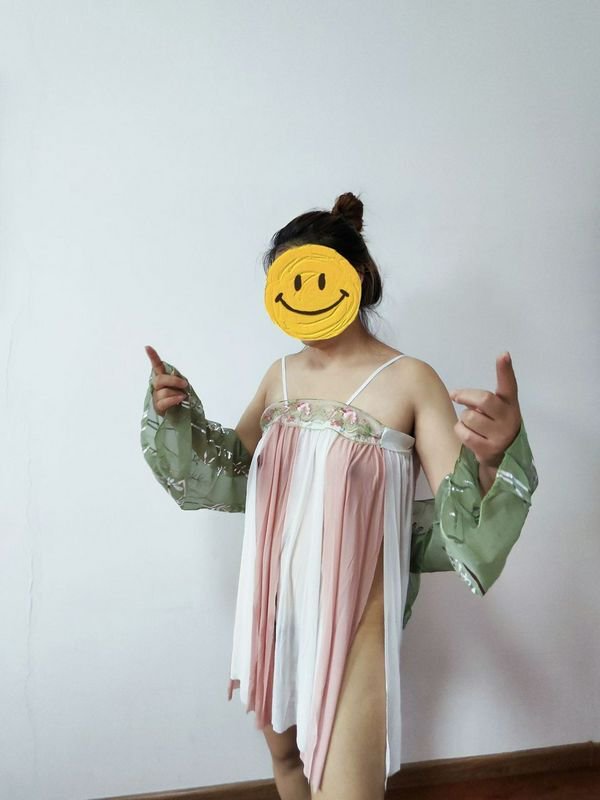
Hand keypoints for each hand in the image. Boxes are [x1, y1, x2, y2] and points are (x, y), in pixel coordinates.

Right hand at [144, 345, 188, 415]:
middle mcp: (157, 386)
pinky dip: (174, 399)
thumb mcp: (181, 386)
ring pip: (164, 392)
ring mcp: (156, 397)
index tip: (147, 347)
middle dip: (173, 381)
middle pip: (160, 380)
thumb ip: (178, 381)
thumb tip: (180, 381)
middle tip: (185, 385)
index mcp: (163, 378)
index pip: (157, 366)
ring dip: (176, 393)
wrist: (181, 414)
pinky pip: (164, 402)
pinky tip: (180, 399)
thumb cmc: (180, 397)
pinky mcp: (158, 407)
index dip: (153, 357)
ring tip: (183, 397)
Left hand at [449, 352, 521, 467]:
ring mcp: (500, 435)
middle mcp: (509, 418)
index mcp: (510, 404)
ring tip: (471, 423)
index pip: (509, 384)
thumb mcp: (497, 411)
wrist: (503, 460)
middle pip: (484, 399)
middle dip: (465, 396)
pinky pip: (464, 433)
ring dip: (463, 418)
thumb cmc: (495, 428)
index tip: (503, 354)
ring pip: (469, 417)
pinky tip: (468, 434)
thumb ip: (485, 401)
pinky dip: (460, 430)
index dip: (505, 369)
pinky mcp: (489, 449)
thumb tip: (458, 396)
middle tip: (454, 395)